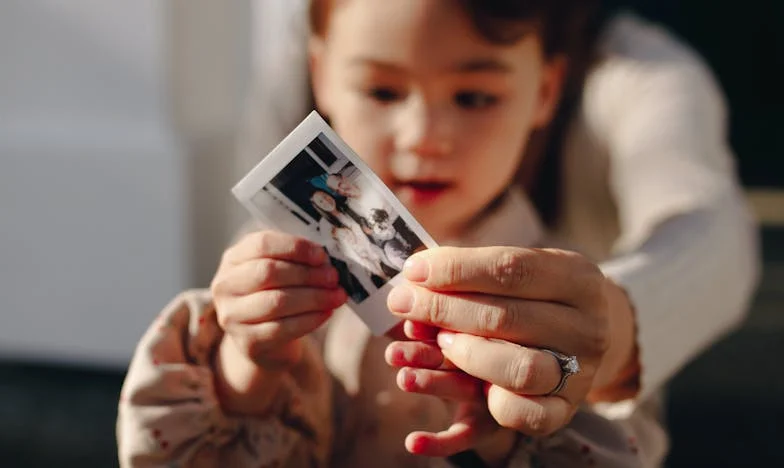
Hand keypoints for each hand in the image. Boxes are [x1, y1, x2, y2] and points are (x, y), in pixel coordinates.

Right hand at [210, 230, 346, 413]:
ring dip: (314, 297)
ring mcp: (232, 315)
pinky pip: (282, 328)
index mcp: (233, 258)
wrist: (263, 340)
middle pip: (268, 272)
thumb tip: (327, 260)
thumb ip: (296, 260)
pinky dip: (310, 319)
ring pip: (277, 302)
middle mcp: (225, 285)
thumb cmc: (274, 294)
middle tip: (333, 278)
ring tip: (337, 296)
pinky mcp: (247, 341)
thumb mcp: (278, 270)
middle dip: (307, 274)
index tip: (322, 256)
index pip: (261, 244)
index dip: (295, 248)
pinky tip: (326, 313)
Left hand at [385, 247, 636, 456]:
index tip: (413, 271)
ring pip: (518, 371)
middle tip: (402, 304)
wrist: (585, 334)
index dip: (457, 270)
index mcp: (579, 280)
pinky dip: (461, 435)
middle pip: (507, 318)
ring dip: (461, 356)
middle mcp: (586, 329)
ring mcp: (577, 376)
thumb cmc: (537, 294)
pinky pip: (514, 423)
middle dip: (443, 310)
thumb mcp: (521, 270)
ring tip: (418, 348)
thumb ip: (474, 271)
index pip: (511, 269)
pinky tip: (414, 438)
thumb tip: (415, 277)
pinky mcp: (558, 414)